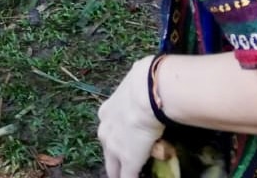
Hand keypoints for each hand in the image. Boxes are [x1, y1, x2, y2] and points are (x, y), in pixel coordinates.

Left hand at [98, 56, 164, 177]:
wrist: (144, 94)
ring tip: (127, 175)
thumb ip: (138, 96)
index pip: (109, 132)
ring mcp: (114, 147)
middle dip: (115, 162)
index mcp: (106, 113)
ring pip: (114, 168)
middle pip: (108, 153)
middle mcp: (104, 131)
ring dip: (122, 172)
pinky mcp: (127, 161)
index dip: (117, 141)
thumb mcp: (134, 91)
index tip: (126, 146)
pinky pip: (127, 177)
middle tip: (123, 168)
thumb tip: (152, 87)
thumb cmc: (143, 87)